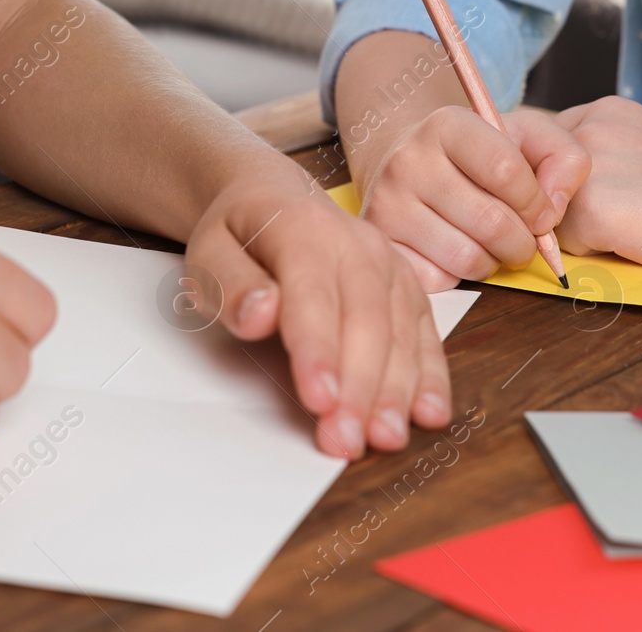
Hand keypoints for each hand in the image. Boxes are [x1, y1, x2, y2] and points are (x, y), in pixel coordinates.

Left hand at [184, 160, 451, 458]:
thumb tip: (260, 315)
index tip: (319, 400)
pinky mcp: (408, 288)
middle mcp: (358, 245)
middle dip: (360, 386)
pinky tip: (430, 412)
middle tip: (346, 440)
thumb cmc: (241, 235)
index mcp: (304, 230)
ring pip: (402, 332)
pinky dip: (431, 375)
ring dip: (397, 390)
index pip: (313, 297)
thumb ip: (230, 285)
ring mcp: (390, 266)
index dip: (318, 351)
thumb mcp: (209, 252)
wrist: (277, 201)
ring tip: (385, 438)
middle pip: (367, 321)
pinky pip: (425, 333)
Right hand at [355, 105, 590, 290]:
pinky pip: (439, 279)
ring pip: (467, 258)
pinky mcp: (381, 242)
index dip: (537, 202)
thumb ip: (563, 158)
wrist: (407, 163)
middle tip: (523, 238)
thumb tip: (552, 210)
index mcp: (447, 125)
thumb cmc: (476, 155)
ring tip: (491, 244)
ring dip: (493, 261)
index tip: (542, 213)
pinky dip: (459, 276)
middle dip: (523, 242)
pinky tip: (457, 251)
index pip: (506, 170)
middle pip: (492, 223)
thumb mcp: (525, 136)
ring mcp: (387, 204)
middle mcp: (408, 161)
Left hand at [554, 97, 641, 272]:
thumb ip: (594, 154)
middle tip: (630, 206)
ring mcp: (586, 166)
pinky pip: (568, 245)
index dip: (559, 182)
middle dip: (566, 205)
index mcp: (598, 111)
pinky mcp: (593, 207)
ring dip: (580, 228)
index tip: (606, 190)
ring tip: (636, 220)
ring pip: (548, 216)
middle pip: (537, 185)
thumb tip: (542, 186)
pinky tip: (639, 235)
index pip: (538, 150)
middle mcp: (586, 128)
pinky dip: (598, 250)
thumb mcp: (640, 147)